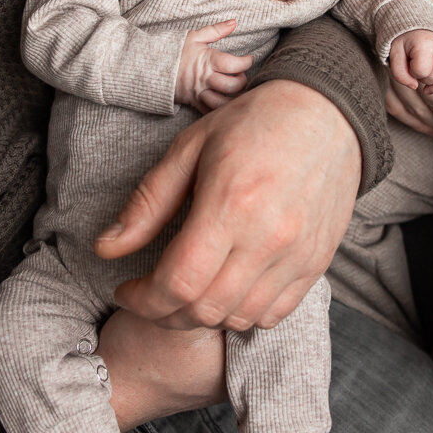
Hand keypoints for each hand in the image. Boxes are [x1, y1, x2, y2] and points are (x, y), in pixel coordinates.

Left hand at [93, 80, 360, 328]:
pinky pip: (274, 313)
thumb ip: (147, 203)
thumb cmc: (253, 123)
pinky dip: (242, 313)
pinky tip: (226, 289)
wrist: (327, 112)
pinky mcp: (317, 262)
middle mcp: (269, 237)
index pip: (178, 283)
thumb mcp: (189, 149)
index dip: (143, 300)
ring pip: (239, 319)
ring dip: (203, 316)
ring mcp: (298, 254)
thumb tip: (104, 248)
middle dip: (165, 314)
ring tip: (186, 293)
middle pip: (206, 310)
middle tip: (149, 296)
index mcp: (231, 203)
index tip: (126, 291)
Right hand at [175, 20, 252, 111]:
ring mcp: (199, 92)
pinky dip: (220, 110)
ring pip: (223, 103)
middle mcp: (205, 78)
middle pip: (232, 86)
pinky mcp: (194, 102)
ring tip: (237, 91)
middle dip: (242, 81)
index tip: (248, 59)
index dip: (246, 62)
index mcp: (207, 60)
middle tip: (241, 74)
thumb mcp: (195, 36)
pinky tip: (226, 103)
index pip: (233, 64)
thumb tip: (234, 22)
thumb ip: (216, 30)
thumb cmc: (175, 50)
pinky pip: (210, 111)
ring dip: (234, 99)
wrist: (152, 67)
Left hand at [389, 28, 432, 94]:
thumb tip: (415, 87)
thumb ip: (399, 73)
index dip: (413, 73)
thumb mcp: (394, 54)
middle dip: (424, 80)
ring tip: (428, 89)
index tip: (409, 66)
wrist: (416, 22)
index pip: (422, 70)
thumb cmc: (403, 40)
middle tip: (416, 74)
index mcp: (424, 43)